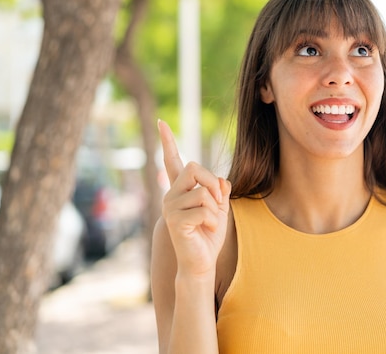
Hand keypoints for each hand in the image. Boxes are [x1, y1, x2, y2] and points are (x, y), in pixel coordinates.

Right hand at [158, 120, 230, 277]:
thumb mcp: (219, 209)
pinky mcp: (174, 221)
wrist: (201, 263)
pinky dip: (214, 220)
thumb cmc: (209, 235)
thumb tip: (223, 181)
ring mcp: (170, 207)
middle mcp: (171, 195)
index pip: (172, 161)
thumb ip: (220, 192)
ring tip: (210, 222)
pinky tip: (208, 230)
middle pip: (194, 167)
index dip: (167, 142)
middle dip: (212, 182)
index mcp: (180, 190)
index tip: (162, 122)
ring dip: (215, 208)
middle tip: (217, 201)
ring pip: (202, 191)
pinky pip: (204, 209)